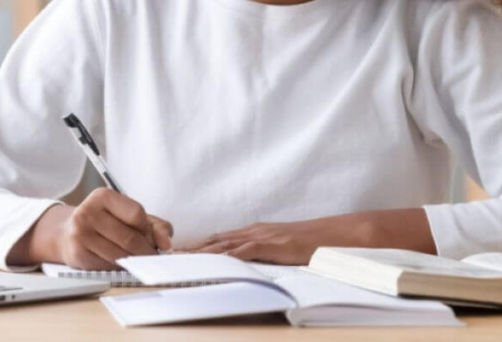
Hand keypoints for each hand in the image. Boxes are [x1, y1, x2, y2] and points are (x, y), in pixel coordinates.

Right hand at [58, 188, 172, 269]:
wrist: (66, 233)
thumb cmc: (104, 222)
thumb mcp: (128, 216)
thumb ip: (154, 225)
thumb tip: (166, 243)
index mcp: (103, 196)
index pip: (136, 214)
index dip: (148, 230)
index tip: (151, 238)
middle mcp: (88, 212)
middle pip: (129, 237)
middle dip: (145, 250)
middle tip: (151, 256)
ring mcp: (81, 233)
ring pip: (120, 254)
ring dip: (134, 261)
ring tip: (137, 259)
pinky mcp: (78, 253)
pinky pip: (108, 265)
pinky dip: (119, 267)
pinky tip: (120, 262)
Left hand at [182, 209, 435, 264]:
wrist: (342, 235)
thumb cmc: (315, 246)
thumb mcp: (284, 252)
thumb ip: (264, 257)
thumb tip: (246, 268)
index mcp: (256, 234)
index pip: (217, 241)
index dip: (193, 248)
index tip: (170, 255)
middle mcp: (255, 232)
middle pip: (213, 241)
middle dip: (186, 249)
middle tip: (159, 256)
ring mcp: (264, 237)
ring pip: (222, 244)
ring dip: (197, 252)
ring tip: (173, 259)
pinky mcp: (274, 244)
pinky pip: (244, 250)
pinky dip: (224, 255)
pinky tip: (210, 259)